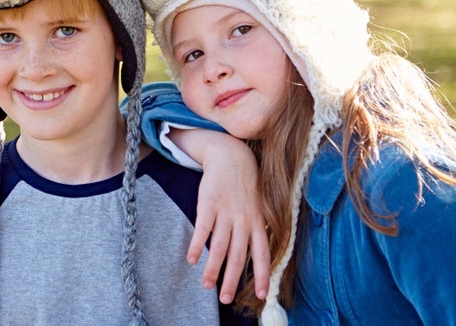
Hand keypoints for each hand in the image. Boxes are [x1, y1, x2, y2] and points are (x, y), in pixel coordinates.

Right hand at [168, 129, 269, 303]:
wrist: (231, 156)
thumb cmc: (245, 185)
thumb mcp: (259, 205)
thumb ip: (257, 228)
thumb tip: (257, 255)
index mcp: (258, 221)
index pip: (263, 253)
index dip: (263, 275)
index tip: (262, 296)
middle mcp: (243, 219)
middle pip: (238, 256)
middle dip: (232, 280)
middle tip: (226, 300)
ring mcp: (226, 212)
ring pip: (220, 246)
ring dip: (212, 268)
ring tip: (206, 285)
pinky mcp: (209, 203)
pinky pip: (203, 228)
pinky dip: (197, 245)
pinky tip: (191, 259)